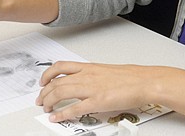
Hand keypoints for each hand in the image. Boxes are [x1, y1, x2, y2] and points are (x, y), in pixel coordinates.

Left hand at [36, 61, 158, 121]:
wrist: (144, 82)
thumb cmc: (130, 77)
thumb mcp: (105, 70)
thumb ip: (92, 75)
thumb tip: (82, 81)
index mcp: (88, 67)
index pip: (60, 67)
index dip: (47, 75)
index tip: (43, 82)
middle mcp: (86, 76)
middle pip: (56, 82)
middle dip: (45, 92)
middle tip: (41, 99)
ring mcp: (91, 88)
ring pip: (61, 92)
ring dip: (49, 101)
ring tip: (45, 108)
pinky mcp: (97, 102)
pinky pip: (74, 108)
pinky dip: (62, 114)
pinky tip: (56, 117)